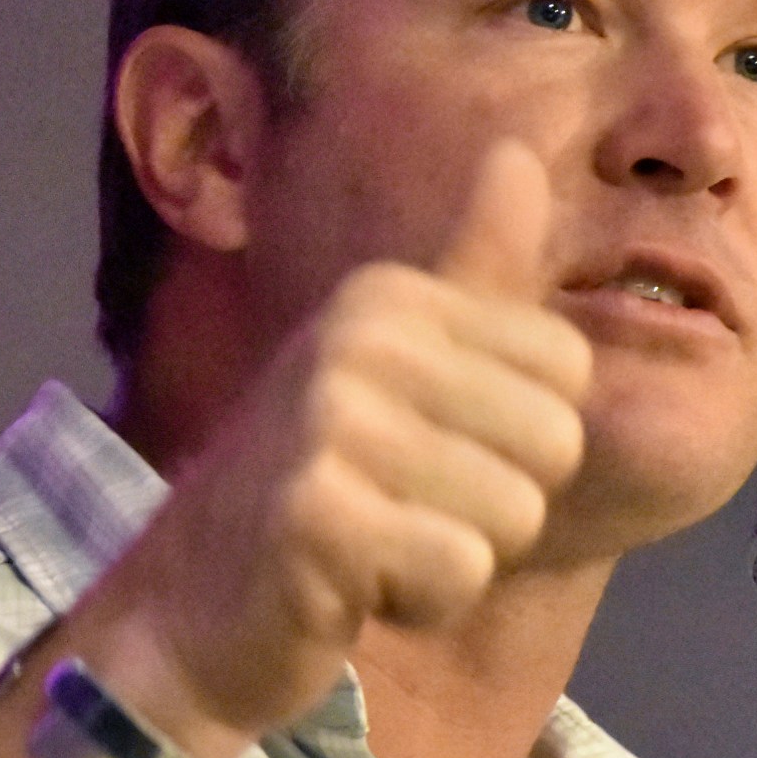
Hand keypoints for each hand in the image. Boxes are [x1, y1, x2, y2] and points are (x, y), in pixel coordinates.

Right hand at [80, 141, 593, 757]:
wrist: (188, 610)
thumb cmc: (312, 488)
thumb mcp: (396, 361)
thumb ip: (469, 267)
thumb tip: (519, 147)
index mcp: (387, 294)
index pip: (568, 372)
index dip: (514, 439)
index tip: (423, 454)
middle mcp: (357, 337)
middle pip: (554, 445)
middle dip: (493, 506)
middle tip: (395, 511)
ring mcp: (329, 422)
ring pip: (514, 515)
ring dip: (454, 560)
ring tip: (372, 548)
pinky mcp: (315, 517)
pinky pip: (460, 570)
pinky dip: (421, 602)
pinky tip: (353, 590)